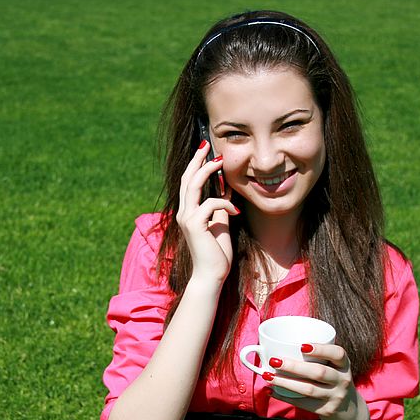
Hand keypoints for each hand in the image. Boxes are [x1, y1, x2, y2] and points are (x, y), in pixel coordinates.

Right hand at [175, 141, 238, 284]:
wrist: (211, 275)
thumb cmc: (216, 253)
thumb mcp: (221, 224)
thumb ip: (220, 206)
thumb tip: (226, 188)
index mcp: (188, 213)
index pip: (188, 183)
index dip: (195, 165)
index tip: (206, 151)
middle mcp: (183, 213)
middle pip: (187, 179)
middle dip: (197, 160)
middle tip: (207, 144)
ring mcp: (187, 218)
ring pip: (193, 185)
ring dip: (207, 171)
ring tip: (220, 161)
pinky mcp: (194, 225)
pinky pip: (210, 204)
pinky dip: (225, 202)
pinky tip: (236, 211)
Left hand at [263, 343, 369, 419]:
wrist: (349, 412)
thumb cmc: (333, 382)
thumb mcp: (334, 369)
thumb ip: (317, 359)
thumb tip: (280, 346)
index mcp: (344, 365)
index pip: (338, 354)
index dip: (321, 349)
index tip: (301, 346)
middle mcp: (343, 380)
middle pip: (318, 372)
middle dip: (294, 366)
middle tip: (274, 361)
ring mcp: (336, 397)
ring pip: (308, 389)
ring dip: (285, 382)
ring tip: (268, 376)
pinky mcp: (327, 411)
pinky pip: (303, 403)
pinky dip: (285, 397)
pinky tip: (272, 391)